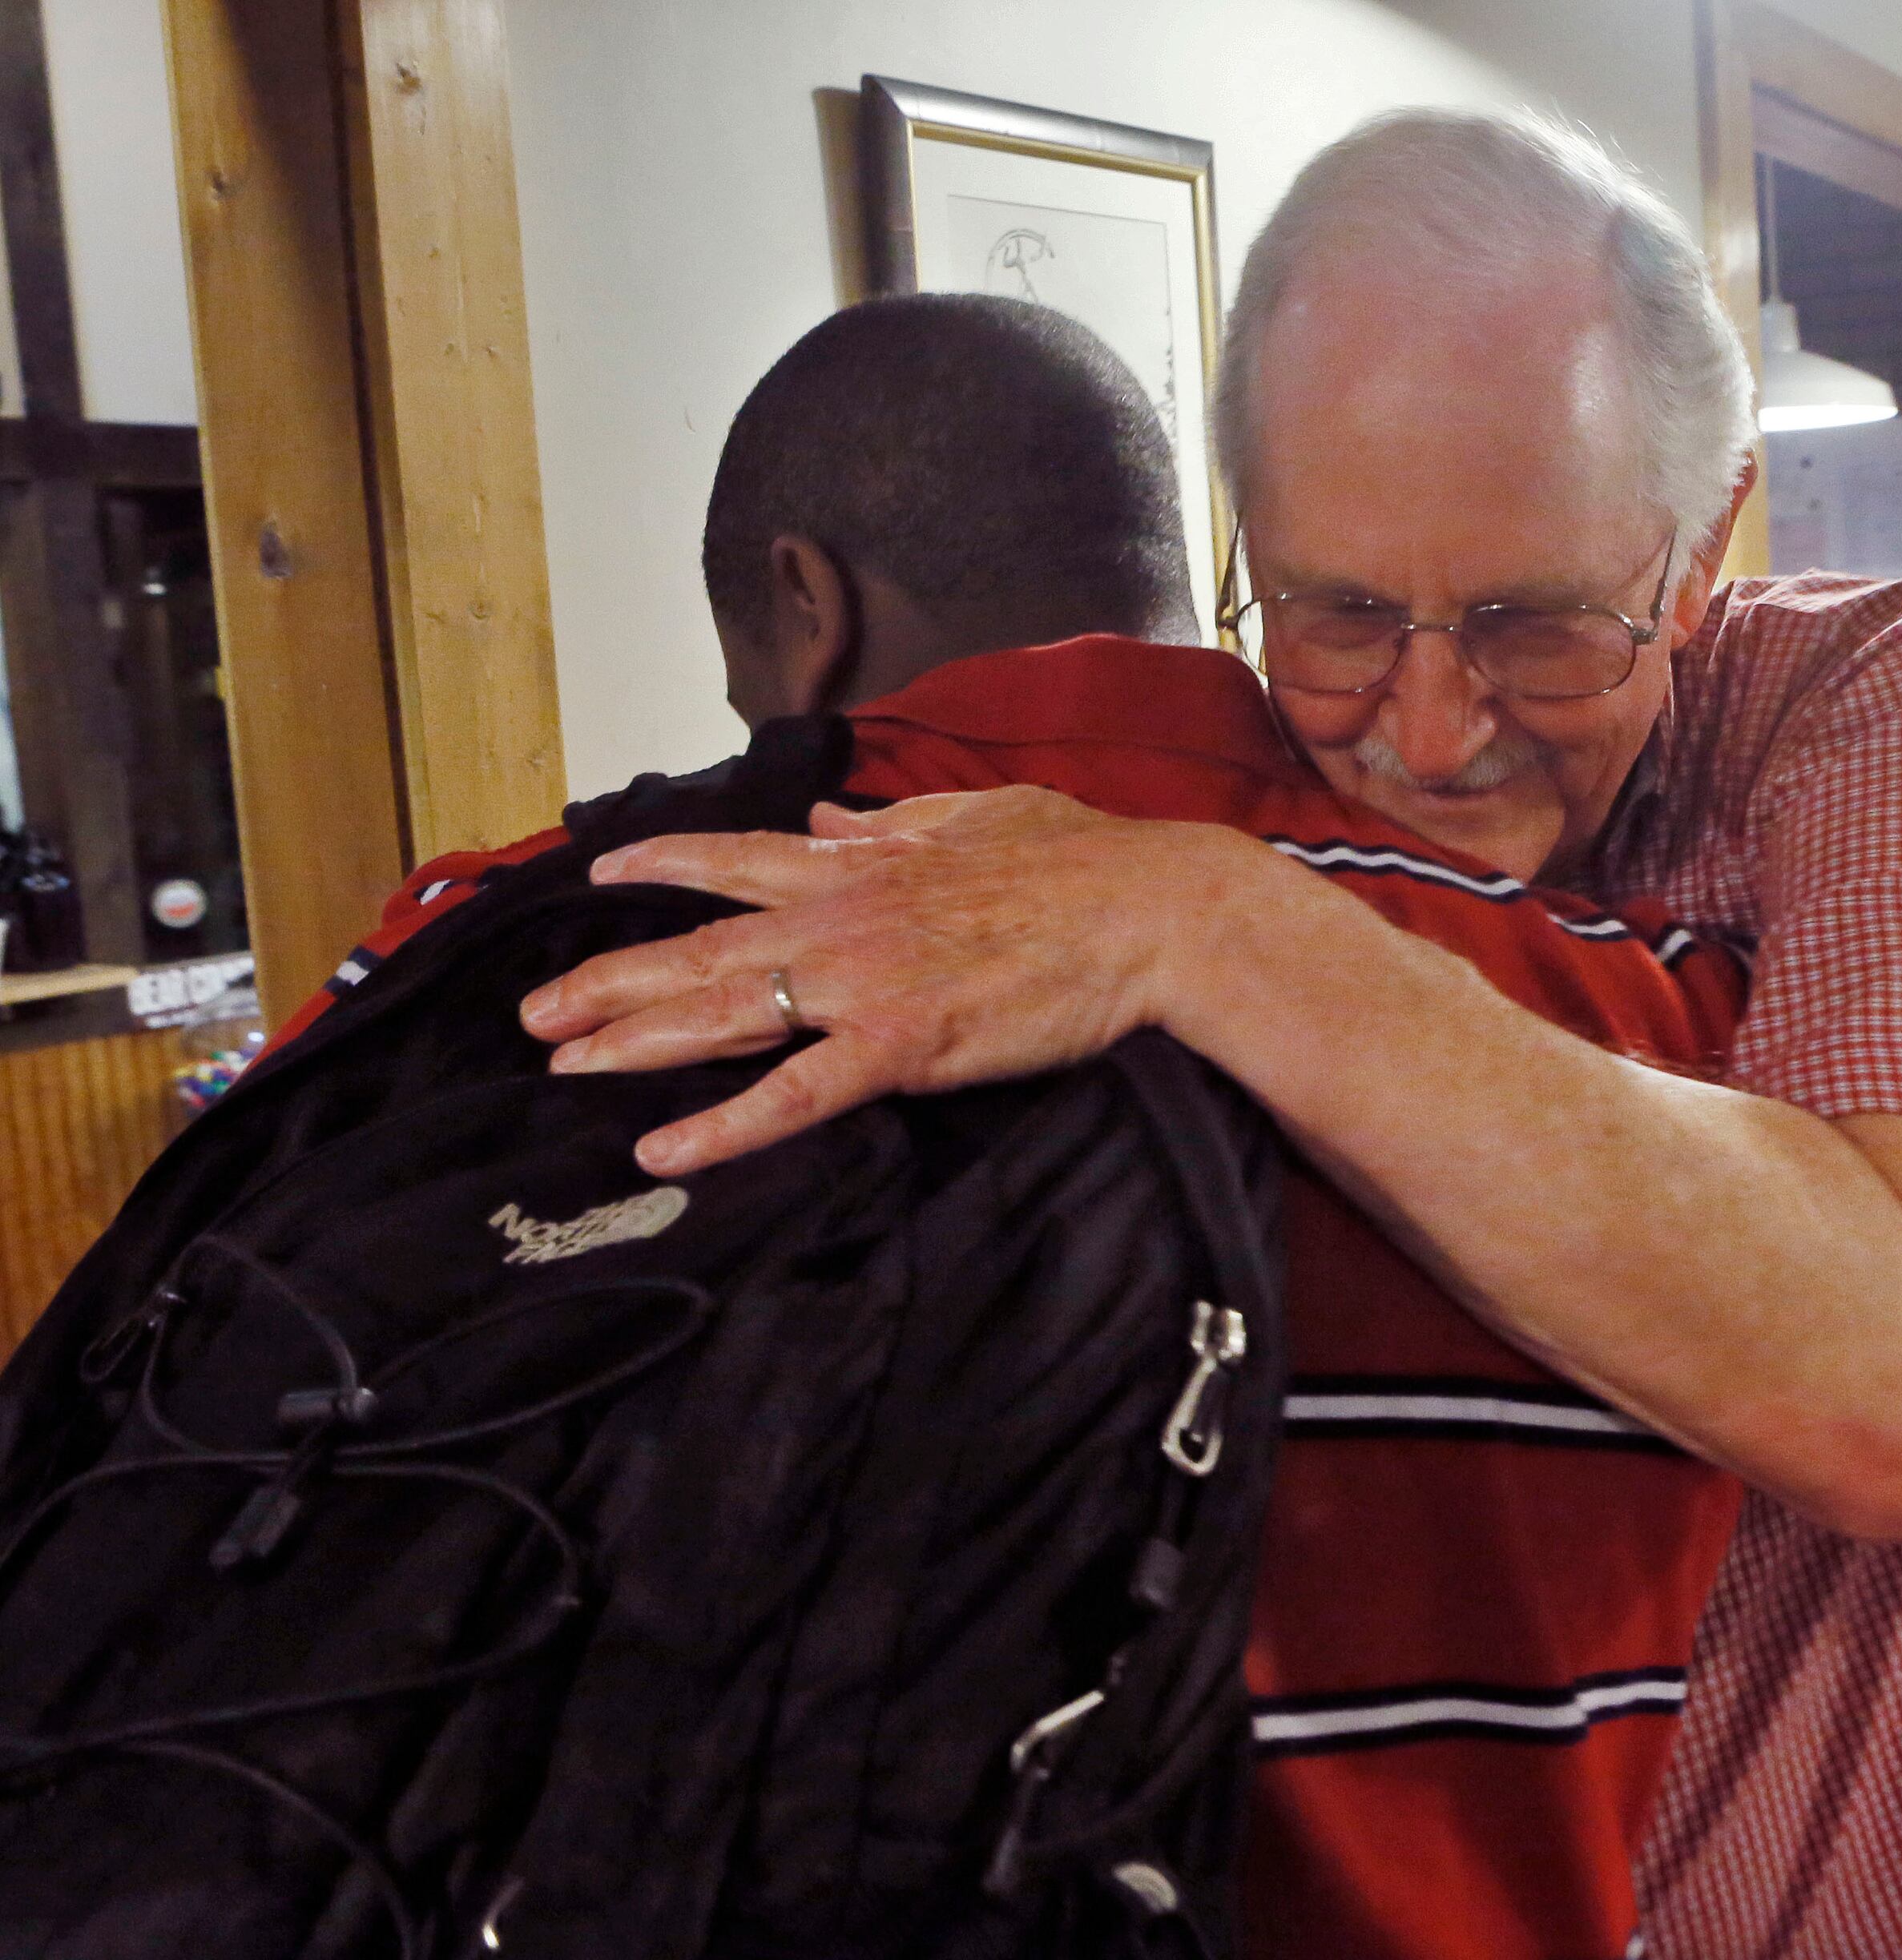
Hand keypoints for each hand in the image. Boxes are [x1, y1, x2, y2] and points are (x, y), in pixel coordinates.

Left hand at [517, 787, 1267, 1174]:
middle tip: (532, 1011)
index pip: (741, 861)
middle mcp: (844, 919)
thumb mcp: (983, 817)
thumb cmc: (1088, 866)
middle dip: (608, 980)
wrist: (1153, 912)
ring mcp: (866, 982)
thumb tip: (833, 821)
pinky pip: (795, 1094)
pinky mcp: (903, 1043)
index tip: (600, 874)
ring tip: (561, 1062)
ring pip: (723, 1014)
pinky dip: (724, 1125)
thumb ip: (897, 825)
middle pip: (700, 949)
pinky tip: (664, 1149)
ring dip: (632, 1041)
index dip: (664, 865)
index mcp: (865, 868)